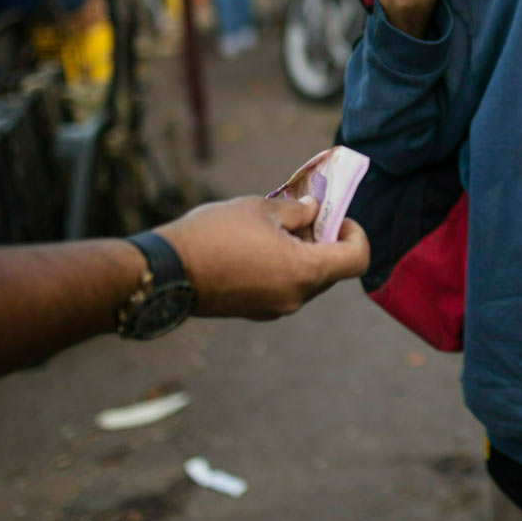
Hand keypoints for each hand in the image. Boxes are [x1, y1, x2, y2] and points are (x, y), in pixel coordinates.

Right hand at [156, 196, 369, 320]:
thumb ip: (297, 210)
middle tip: (304, 215)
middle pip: (332, 270)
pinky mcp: (254, 311)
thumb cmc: (215, 234)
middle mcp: (296, 297)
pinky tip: (258, 246)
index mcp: (305, 271)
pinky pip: (284, 288)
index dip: (355, 234)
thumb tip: (314, 211)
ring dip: (303, 253)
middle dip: (326, 240)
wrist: (165, 271)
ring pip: (307, 280)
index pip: (356, 259)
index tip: (336, 216)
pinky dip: (284, 268)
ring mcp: (274, 309)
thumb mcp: (261, 209)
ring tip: (275, 227)